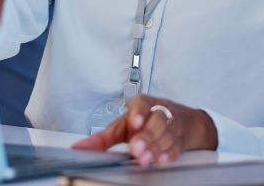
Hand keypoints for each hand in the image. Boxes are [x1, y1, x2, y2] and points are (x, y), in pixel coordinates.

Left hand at [72, 95, 216, 165]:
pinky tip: (162, 159)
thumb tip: (80, 148)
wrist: (182, 122)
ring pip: (167, 133)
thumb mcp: (124, 127)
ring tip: (145, 158)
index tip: (134, 122)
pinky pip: (178, 145)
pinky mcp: (182, 139)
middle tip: (136, 149)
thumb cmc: (146, 122)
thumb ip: (103, 138)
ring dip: (156, 147)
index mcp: (142, 105)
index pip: (141, 104)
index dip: (138, 113)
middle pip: (156, 121)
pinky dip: (170, 153)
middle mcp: (158, 112)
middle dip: (146, 136)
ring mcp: (172, 125)